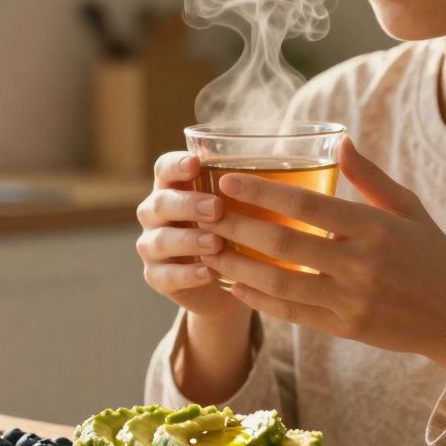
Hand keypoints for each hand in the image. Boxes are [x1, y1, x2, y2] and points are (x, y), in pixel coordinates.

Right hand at [136, 151, 247, 319]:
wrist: (227, 281)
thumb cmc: (237, 231)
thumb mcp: (244, 207)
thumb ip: (251, 190)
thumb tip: (293, 167)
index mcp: (173, 187)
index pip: (164, 169)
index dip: (176, 165)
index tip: (196, 164)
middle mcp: (156, 213)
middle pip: (160, 203)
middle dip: (188, 204)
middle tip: (217, 208)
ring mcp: (152, 246)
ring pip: (160, 240)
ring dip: (189, 240)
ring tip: (216, 243)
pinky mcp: (156, 276)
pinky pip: (164, 276)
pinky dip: (187, 275)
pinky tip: (208, 273)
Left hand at [196, 137, 445, 390]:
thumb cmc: (432, 257)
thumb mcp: (410, 209)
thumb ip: (370, 178)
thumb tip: (338, 141)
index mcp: (374, 229)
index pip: (307, 205)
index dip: (263, 192)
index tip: (228, 182)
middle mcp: (360, 265)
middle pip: (284, 244)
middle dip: (238, 227)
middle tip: (204, 213)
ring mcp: (350, 300)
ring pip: (280, 283)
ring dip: (238, 267)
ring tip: (208, 250)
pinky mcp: (344, 328)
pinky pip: (292, 313)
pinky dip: (259, 300)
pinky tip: (234, 285)